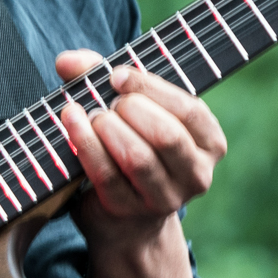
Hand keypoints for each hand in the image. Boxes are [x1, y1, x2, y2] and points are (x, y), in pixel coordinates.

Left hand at [52, 49, 227, 249]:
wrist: (125, 217)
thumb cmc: (133, 145)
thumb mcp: (133, 109)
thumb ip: (103, 77)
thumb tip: (67, 60)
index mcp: (210, 143)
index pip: (189, 110)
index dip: (151, 88)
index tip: (117, 75)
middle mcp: (197, 174)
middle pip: (167, 136)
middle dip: (131, 110)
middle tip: (109, 103)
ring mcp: (165, 198)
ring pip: (138, 158)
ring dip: (108, 128)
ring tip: (92, 115)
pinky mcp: (130, 211)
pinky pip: (107, 175)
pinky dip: (86, 145)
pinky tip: (72, 124)